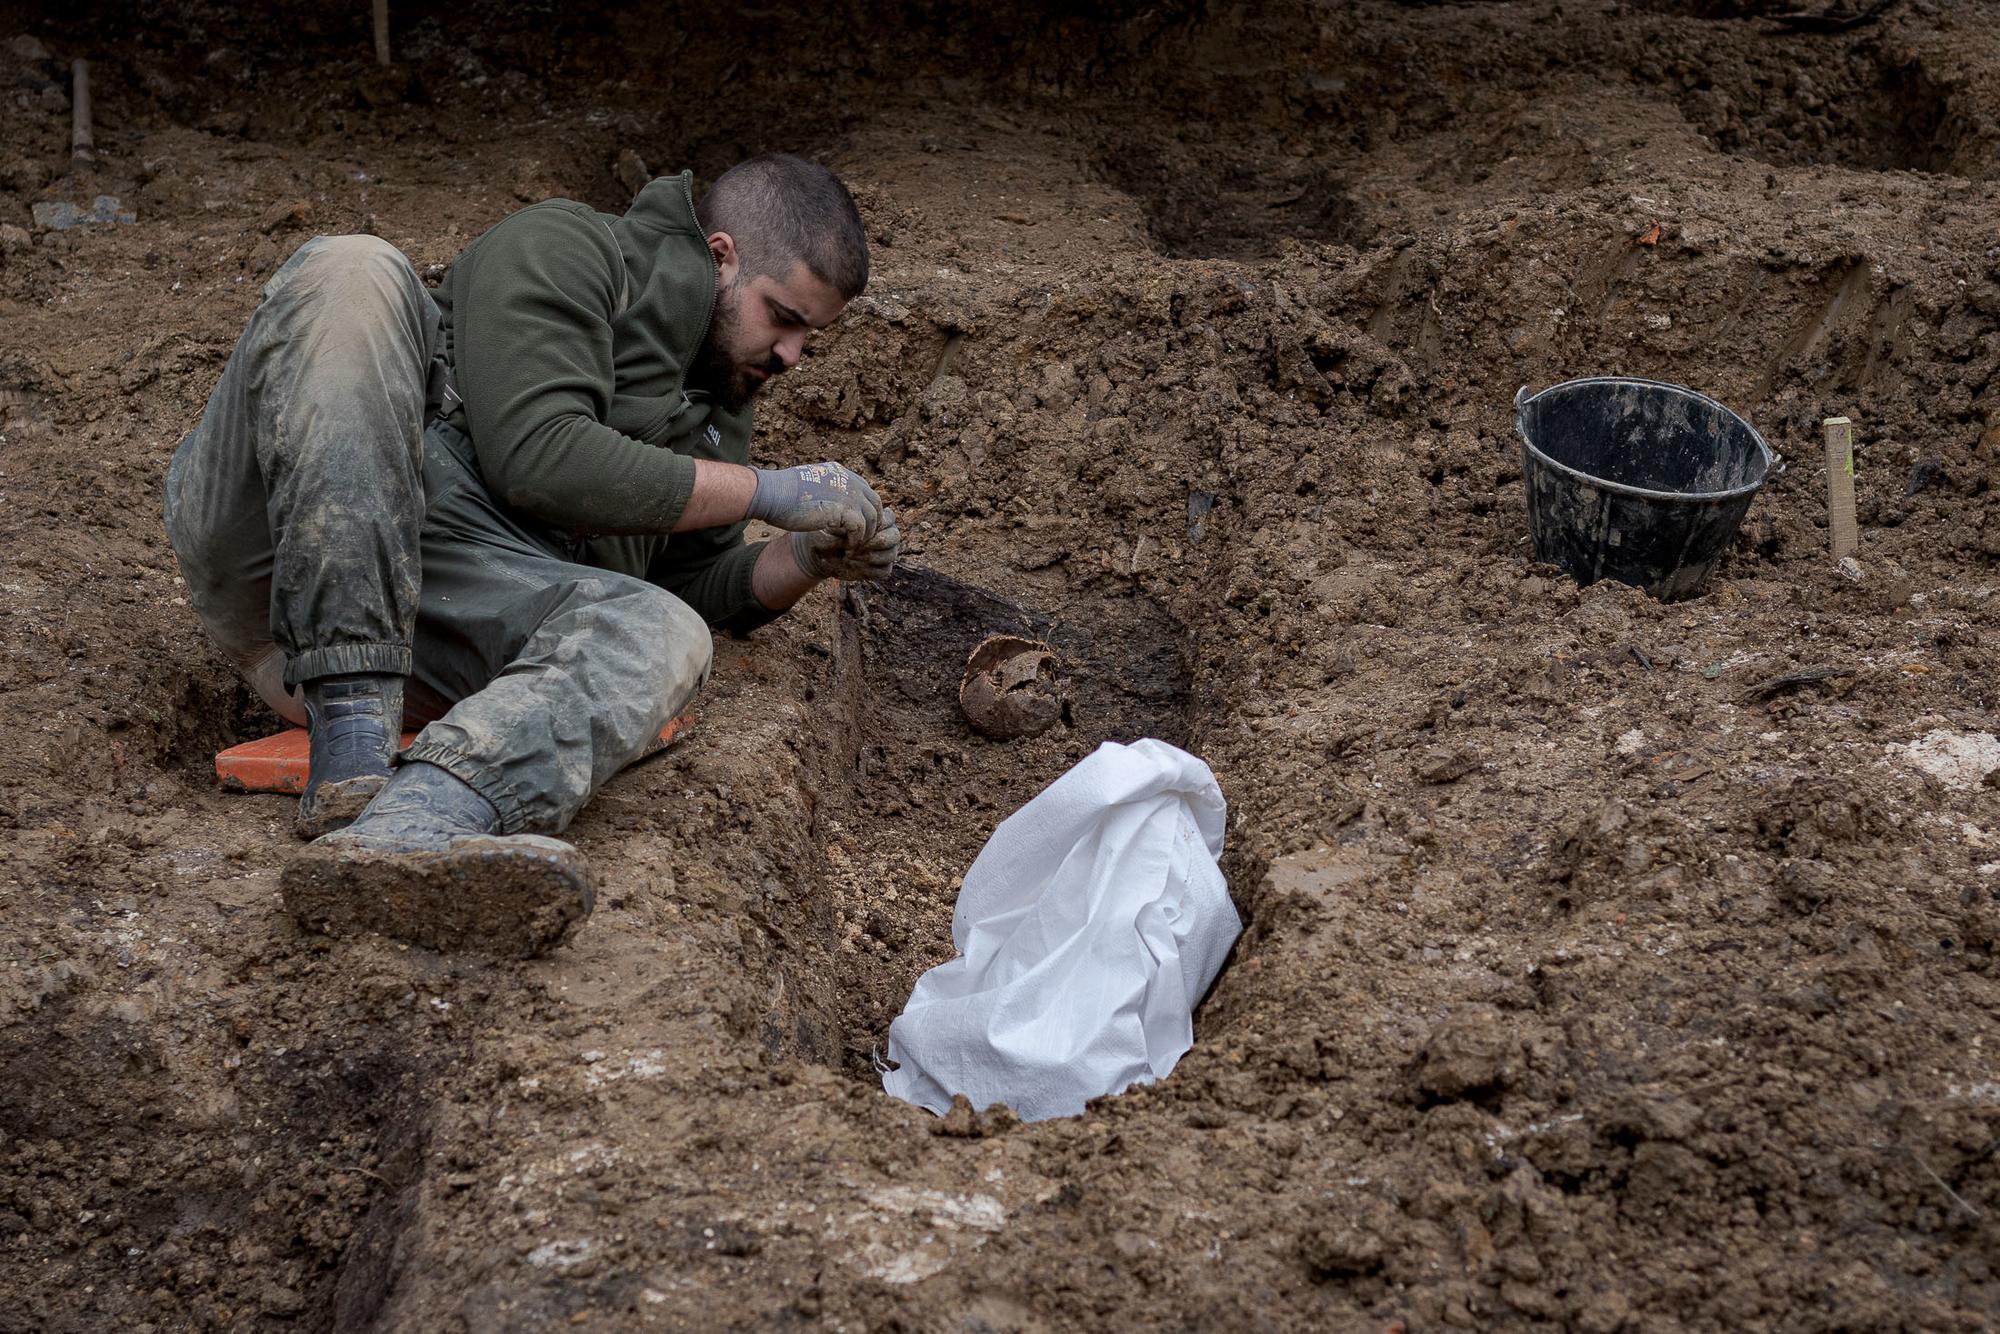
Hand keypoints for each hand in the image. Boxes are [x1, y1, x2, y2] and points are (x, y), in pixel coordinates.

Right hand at [747, 461, 883, 542]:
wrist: (772, 494)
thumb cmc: (782, 494)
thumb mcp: (809, 487)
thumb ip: (826, 492)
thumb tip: (830, 505)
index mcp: (841, 473)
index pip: (866, 493)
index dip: (865, 512)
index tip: (858, 528)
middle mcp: (848, 480)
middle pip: (874, 505)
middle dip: (870, 525)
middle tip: (860, 540)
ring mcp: (848, 494)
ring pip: (871, 518)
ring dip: (864, 535)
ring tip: (853, 546)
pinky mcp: (844, 509)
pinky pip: (861, 529)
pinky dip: (856, 541)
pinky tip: (846, 547)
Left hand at [791, 508, 901, 582]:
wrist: (818, 551)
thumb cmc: (824, 532)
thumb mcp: (830, 523)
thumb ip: (845, 522)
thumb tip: (855, 525)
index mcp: (877, 517)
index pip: (889, 518)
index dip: (876, 525)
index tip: (856, 530)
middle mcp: (885, 533)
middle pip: (895, 536)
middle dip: (875, 542)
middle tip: (855, 546)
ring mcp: (884, 551)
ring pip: (891, 554)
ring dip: (870, 556)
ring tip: (849, 556)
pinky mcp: (879, 568)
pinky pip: (885, 570)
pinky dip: (869, 569)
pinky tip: (851, 565)